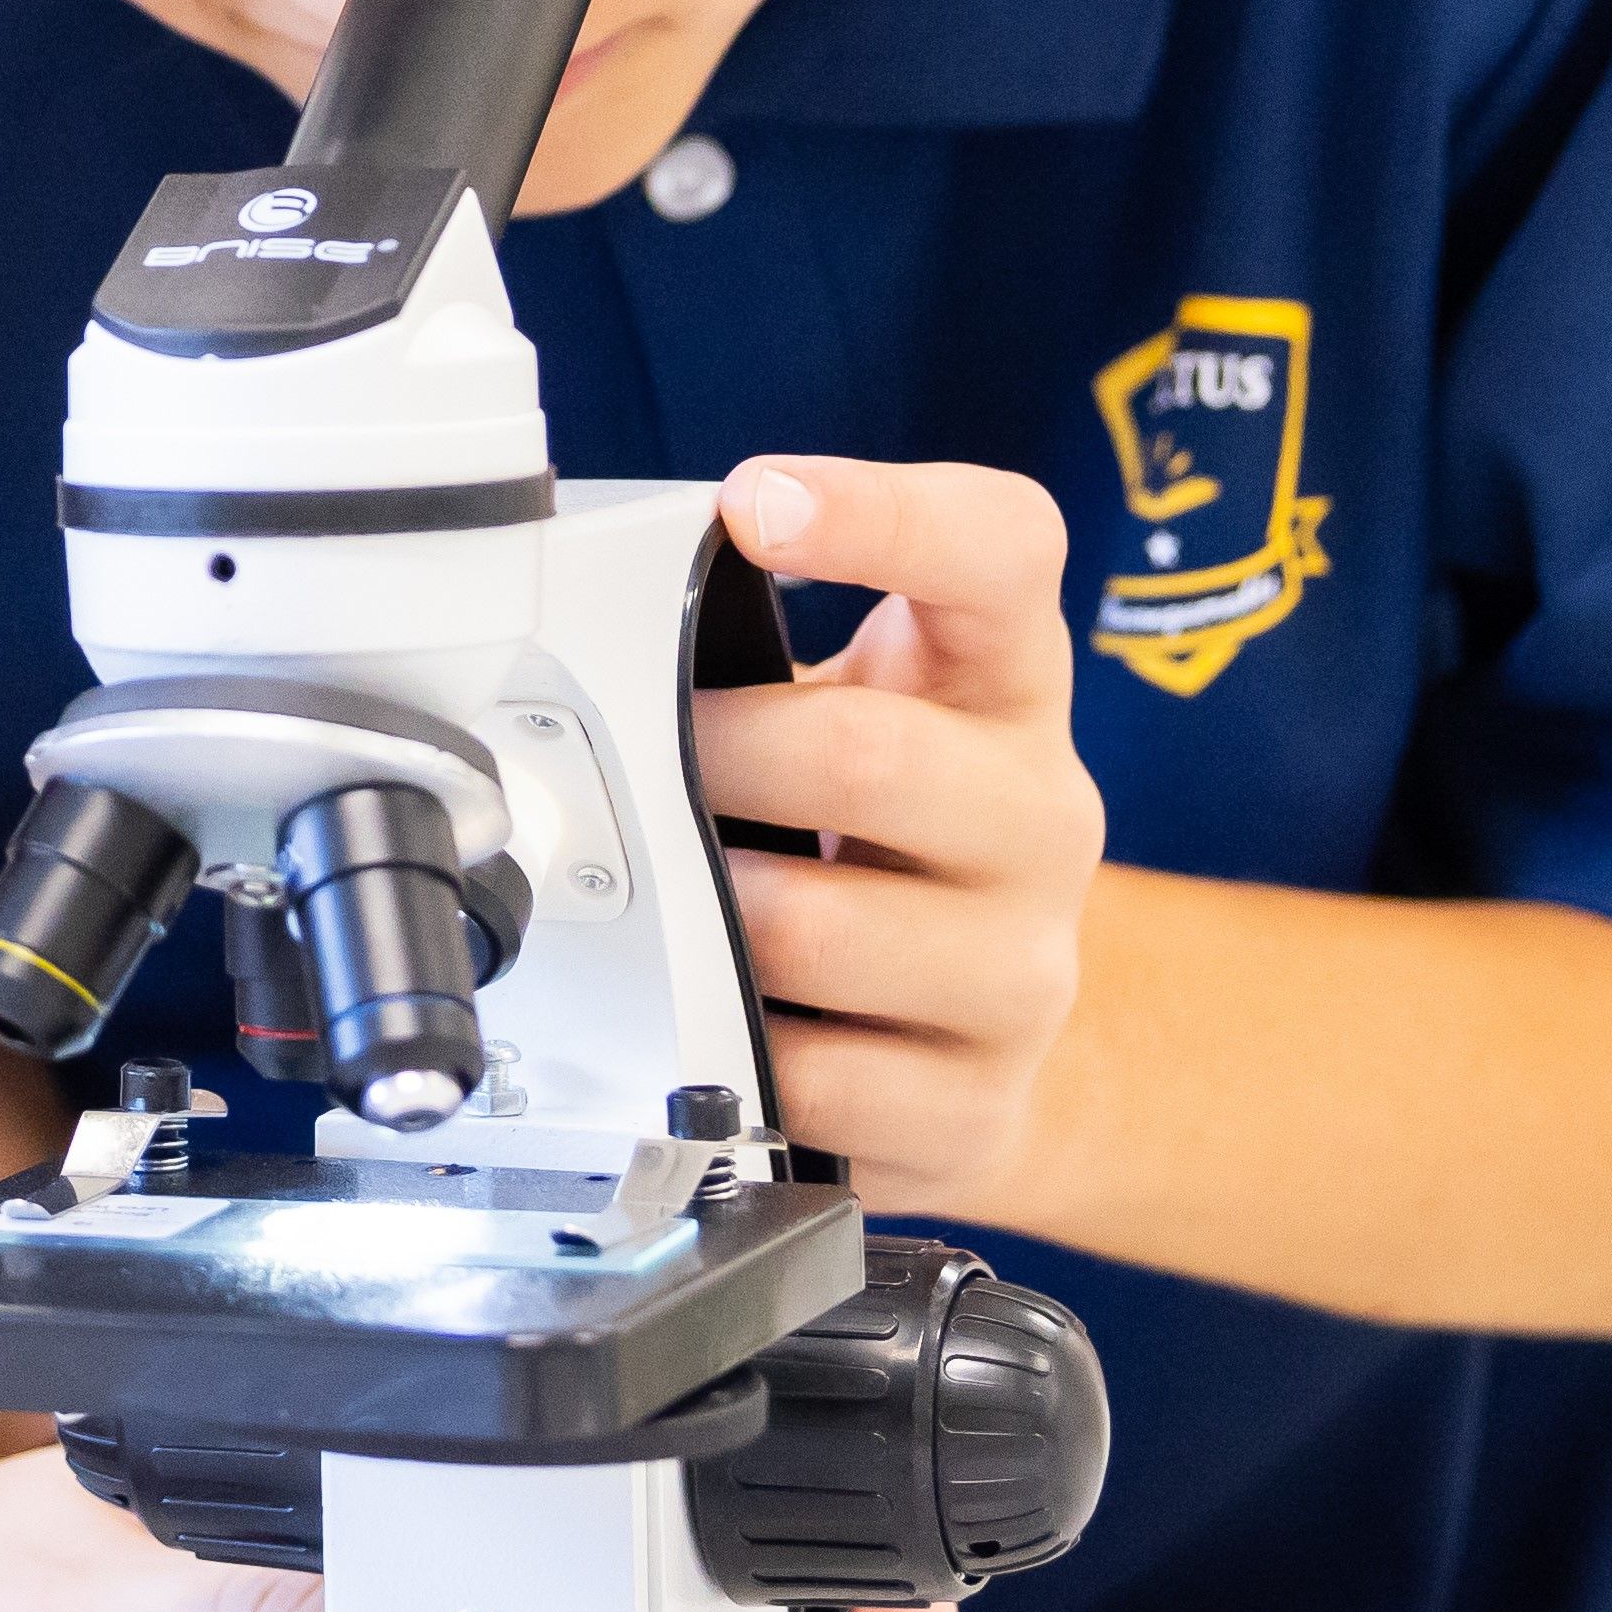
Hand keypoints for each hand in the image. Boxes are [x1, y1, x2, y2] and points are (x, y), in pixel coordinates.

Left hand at [692, 455, 1100, 1209]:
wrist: (977, 1026)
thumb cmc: (871, 834)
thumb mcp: (839, 705)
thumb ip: (741, 642)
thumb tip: (572, 614)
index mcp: (1003, 682)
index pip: (999, 550)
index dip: (883, 514)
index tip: (757, 503)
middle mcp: (1039, 816)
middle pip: (874, 755)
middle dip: (719, 755)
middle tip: (651, 762)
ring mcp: (1022, 971)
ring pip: (824, 928)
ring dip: (708, 911)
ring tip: (674, 899)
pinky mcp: (976, 1108)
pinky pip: (816, 1081)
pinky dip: (735, 1051)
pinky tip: (723, 1023)